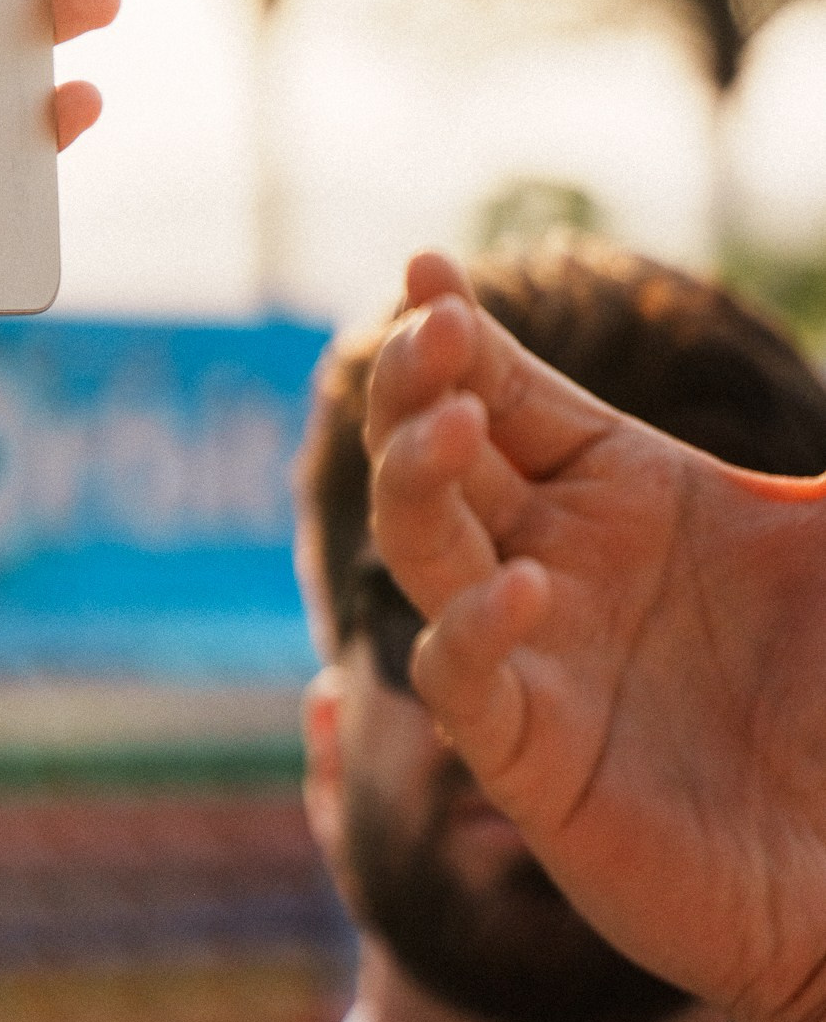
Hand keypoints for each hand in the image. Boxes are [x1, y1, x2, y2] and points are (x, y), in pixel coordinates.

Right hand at [364, 251, 825, 1021]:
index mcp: (609, 488)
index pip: (503, 384)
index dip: (457, 328)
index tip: (429, 266)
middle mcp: (548, 557)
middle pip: (433, 450)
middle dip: (414, 384)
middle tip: (429, 330)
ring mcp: (529, 654)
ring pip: (419, 547)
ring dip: (413, 480)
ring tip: (452, 427)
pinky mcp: (530, 755)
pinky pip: (461, 682)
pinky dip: (474, 630)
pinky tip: (524, 588)